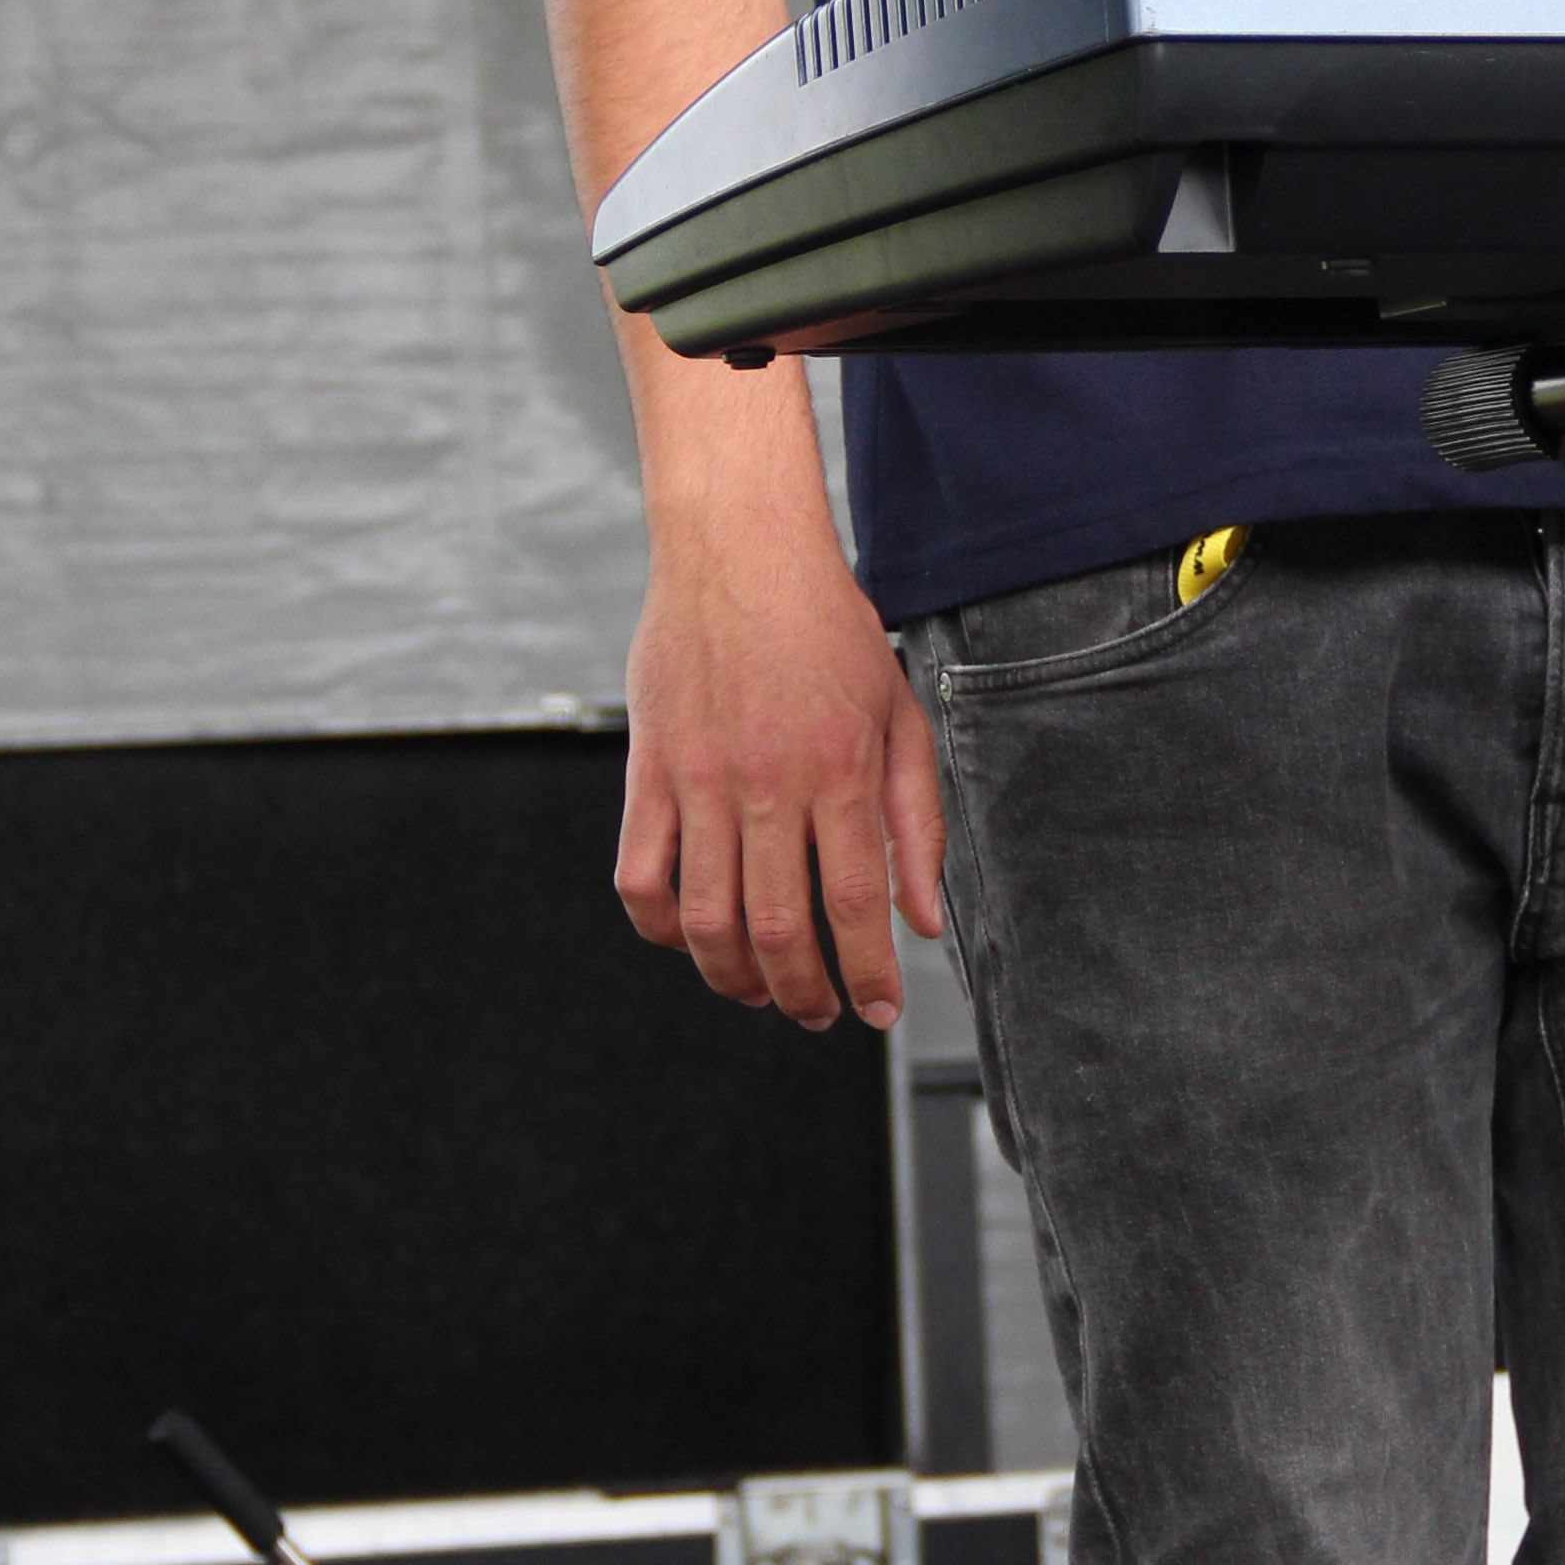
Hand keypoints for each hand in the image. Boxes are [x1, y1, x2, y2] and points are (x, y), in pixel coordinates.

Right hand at [613, 490, 945, 1032]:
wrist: (740, 550)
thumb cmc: (829, 628)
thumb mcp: (900, 713)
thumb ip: (916, 821)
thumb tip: (924, 920)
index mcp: (840, 769)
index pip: (856, 905)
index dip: (868, 975)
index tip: (879, 1010)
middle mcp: (768, 783)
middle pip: (777, 929)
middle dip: (803, 994)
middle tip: (818, 1014)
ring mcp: (700, 781)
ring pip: (705, 921)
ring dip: (734, 978)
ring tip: (759, 992)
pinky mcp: (649, 772)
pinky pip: (641, 878)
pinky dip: (662, 929)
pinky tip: (691, 940)